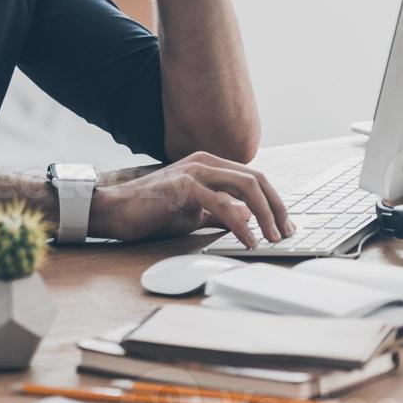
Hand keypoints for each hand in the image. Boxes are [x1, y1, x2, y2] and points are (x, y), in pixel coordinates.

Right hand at [90, 152, 293, 245]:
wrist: (116, 211)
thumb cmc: (152, 212)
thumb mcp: (194, 214)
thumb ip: (220, 214)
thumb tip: (246, 221)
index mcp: (209, 165)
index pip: (253, 179)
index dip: (273, 202)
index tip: (284, 225)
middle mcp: (205, 162)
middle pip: (256, 179)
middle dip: (276, 207)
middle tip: (285, 232)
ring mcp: (195, 171)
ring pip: (245, 187)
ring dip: (265, 215)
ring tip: (272, 238)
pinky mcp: (184, 186)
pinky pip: (222, 204)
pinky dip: (241, 223)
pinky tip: (248, 239)